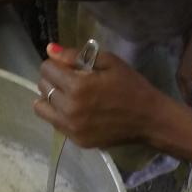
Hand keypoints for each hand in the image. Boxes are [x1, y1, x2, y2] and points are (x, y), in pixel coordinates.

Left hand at [35, 45, 167, 148]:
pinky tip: (76, 109)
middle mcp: (69, 109)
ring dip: (50, 97)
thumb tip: (50, 49)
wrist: (149, 120)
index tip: (68, 64)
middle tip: (69, 78)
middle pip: (43, 87)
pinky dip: (59, 113)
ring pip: (42, 108)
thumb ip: (76, 56)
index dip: (55, 63)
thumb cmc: (131, 86)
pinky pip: (55, 123)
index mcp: (77, 86)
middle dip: (52, 79)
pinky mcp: (77, 141)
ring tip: (68, 94)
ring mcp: (72, 128)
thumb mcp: (108, 62)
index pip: (47, 69)